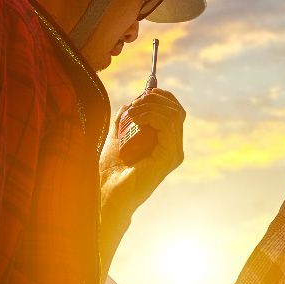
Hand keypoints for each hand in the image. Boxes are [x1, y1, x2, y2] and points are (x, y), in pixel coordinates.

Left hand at [99, 88, 185, 220]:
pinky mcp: (169, 156)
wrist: (107, 190)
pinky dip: (151, 115)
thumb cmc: (110, 169)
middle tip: (135, 104)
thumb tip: (131, 102)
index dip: (162, 97)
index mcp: (165, 144)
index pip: (175, 112)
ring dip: (150, 106)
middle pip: (177, 110)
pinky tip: (135, 119)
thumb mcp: (118, 137)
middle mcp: (174, 149)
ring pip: (173, 115)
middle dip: (156, 99)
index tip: (143, 94)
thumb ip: (125, 120)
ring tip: (132, 113)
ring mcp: (173, 153)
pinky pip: (167, 125)